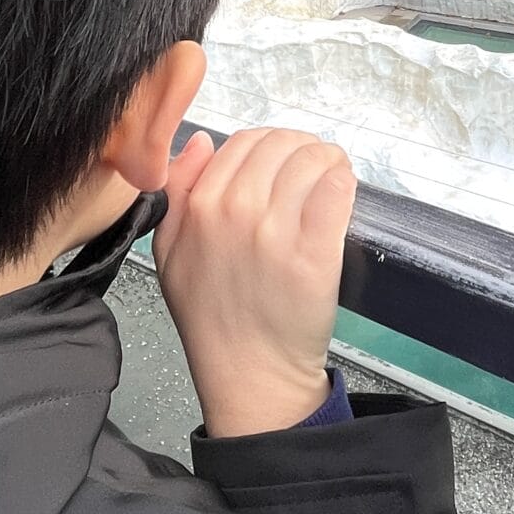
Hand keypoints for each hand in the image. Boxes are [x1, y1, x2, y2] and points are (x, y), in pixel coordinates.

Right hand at [153, 128, 356, 436]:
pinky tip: (343, 191)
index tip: (285, 160)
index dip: (271, 144)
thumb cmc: (212, 316)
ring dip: (329, 160)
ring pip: (313, 160)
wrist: (248, 372)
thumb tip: (201, 141)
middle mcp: (237, 211)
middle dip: (303, 148)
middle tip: (315, 166)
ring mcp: (276, 232)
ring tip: (333, 176)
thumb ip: (177, 191)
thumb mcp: (169, 252)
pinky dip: (344, 181)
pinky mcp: (315, 252)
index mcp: (200, 206)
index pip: (245, 142)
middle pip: (282, 145)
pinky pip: (336, 190)